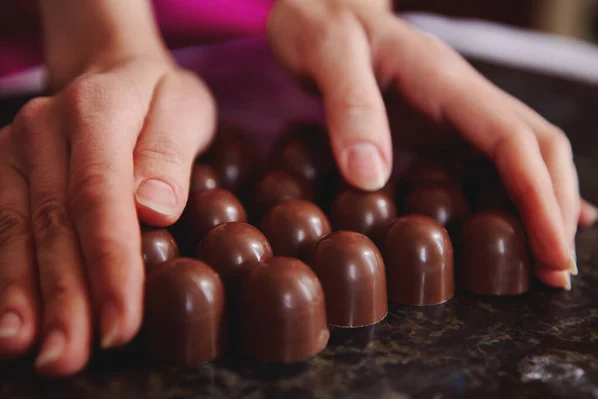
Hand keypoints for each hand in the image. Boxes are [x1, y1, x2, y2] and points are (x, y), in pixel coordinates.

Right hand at [0, 57, 215, 375]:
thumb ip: (170, 153)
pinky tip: (8, 320)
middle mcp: (44, 128)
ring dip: (22, 296)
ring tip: (31, 349)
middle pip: (53, 222)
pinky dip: (3, 274)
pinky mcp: (3, 170)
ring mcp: (15, 149)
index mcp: (97, 109)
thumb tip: (154, 210)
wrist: (112, 69)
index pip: (99, 196)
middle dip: (63, 296)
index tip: (120, 322)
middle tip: (69, 357)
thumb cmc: (159, 98)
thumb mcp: (184, 109)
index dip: (109, 264)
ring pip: (17, 230)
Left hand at [267, 0, 596, 288]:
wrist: (317, 7)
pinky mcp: (435, 130)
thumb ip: (349, 108)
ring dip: (538, 209)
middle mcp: (460, 99)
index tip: (552, 253)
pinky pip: (483, 164)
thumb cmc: (319, 26)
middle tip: (556, 275)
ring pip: (517, 161)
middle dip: (553, 210)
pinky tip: (518, 227)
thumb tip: (370, 178)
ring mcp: (451, 115)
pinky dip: (508, 197)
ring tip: (543, 266)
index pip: (512, 139)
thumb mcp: (326, 56)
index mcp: (444, 80)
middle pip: (535, 150)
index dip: (539, 197)